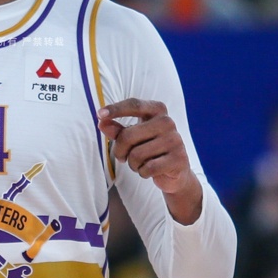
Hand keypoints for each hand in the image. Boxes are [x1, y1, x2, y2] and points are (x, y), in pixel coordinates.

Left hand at [98, 98, 202, 224]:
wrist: (174, 171)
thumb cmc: (149, 149)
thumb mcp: (132, 137)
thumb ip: (117, 130)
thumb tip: (101, 122)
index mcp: (157, 110)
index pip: (134, 105)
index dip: (115, 109)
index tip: (99, 115)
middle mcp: (167, 122)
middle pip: (128, 135)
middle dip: (119, 151)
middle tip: (122, 157)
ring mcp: (175, 140)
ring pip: (136, 155)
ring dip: (132, 164)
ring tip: (140, 163)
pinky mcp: (178, 159)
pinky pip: (148, 168)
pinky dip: (143, 173)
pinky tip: (149, 171)